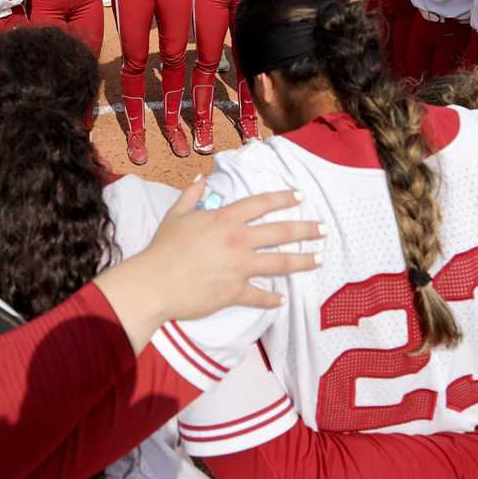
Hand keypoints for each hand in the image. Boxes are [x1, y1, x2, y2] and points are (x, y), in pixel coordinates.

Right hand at [94, 181, 322, 351]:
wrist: (154, 282)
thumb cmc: (163, 248)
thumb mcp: (176, 215)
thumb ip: (192, 195)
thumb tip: (201, 179)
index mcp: (225, 219)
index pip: (261, 204)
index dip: (283, 199)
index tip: (300, 197)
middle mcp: (238, 240)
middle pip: (280, 232)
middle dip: (306, 230)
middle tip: (323, 229)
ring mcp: (240, 267)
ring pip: (280, 263)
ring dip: (303, 260)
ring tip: (319, 259)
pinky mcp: (235, 292)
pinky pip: (260, 295)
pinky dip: (272, 299)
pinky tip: (281, 300)